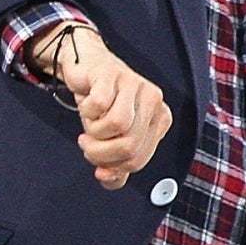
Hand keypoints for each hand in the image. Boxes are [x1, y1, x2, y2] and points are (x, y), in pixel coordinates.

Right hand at [46, 31, 171, 189]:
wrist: (86, 66)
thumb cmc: (102, 104)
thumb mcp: (109, 139)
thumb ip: (113, 165)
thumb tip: (106, 178)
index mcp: (160, 119)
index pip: (138, 159)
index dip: (112, 165)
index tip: (96, 158)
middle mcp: (154, 100)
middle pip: (128, 145)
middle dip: (99, 152)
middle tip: (86, 144)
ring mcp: (135, 84)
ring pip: (117, 125)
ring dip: (93, 131)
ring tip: (87, 124)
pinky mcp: (112, 74)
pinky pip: (100, 104)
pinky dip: (86, 110)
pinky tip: (85, 103)